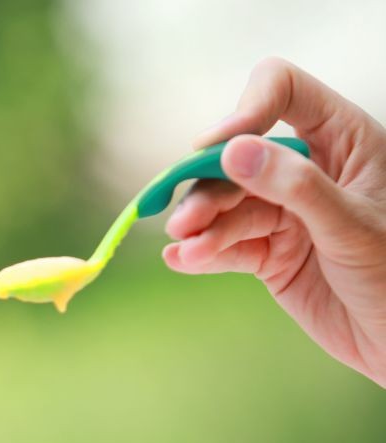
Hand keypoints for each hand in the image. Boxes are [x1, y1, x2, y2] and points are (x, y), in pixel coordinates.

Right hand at [162, 58, 385, 386]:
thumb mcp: (352, 226)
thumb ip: (295, 187)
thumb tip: (232, 151)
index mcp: (344, 141)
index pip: (284, 93)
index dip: (245, 111)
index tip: (212, 148)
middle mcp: (309, 169)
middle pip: (238, 157)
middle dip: (207, 187)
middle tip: (182, 221)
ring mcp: (287, 213)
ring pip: (227, 205)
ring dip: (201, 225)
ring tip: (184, 248)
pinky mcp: (271, 254)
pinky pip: (228, 246)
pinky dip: (203, 253)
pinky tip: (181, 260)